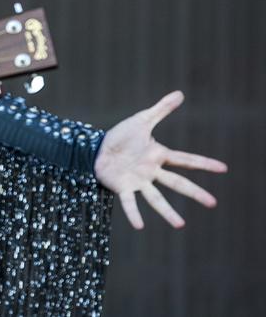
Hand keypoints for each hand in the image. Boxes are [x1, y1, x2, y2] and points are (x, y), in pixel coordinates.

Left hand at [95, 90, 227, 228]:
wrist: (95, 148)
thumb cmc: (119, 137)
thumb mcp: (141, 120)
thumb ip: (160, 110)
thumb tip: (180, 94)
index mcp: (158, 156)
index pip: (186, 160)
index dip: (204, 163)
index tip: (223, 168)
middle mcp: (151, 171)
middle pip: (177, 183)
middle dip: (194, 193)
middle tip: (213, 203)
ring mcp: (138, 181)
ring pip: (156, 198)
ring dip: (167, 212)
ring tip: (180, 225)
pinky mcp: (122, 187)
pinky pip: (129, 202)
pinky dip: (133, 213)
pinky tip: (139, 226)